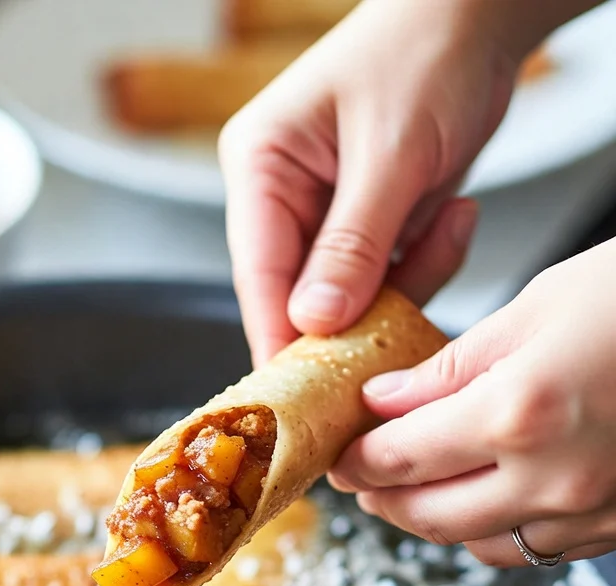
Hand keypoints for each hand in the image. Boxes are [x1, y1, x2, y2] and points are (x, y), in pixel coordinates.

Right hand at [219, 0, 585, 366]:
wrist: (479, 15)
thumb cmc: (426, 53)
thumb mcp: (391, 153)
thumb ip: (352, 243)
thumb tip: (316, 322)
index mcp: (261, 168)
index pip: (259, 273)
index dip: (279, 336)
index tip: (300, 396)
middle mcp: (281, 197)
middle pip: (301, 293)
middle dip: (358, 311)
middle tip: (402, 324)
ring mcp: (321, 215)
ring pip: (349, 294)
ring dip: (405, 281)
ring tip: (448, 221)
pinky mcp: (362, 225)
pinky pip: (385, 277)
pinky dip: (424, 263)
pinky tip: (453, 213)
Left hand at [328, 237, 615, 565]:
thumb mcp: (538, 307)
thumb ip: (450, 366)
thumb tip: (385, 399)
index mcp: (519, 414)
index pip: (399, 458)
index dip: (357, 460)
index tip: (340, 452)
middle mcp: (554, 478)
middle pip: (426, 516)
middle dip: (380, 498)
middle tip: (359, 475)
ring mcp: (593, 512)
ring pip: (475, 542)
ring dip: (430, 519)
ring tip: (410, 486)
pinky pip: (533, 547)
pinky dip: (489, 527)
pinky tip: (479, 495)